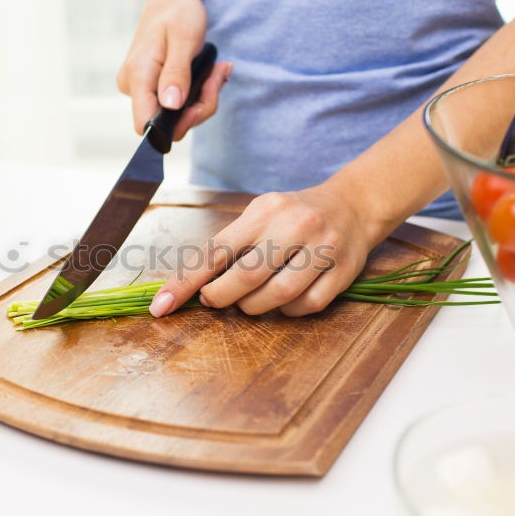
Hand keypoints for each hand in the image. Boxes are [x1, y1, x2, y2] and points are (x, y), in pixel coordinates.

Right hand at [117, 0, 231, 139]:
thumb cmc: (178, 11)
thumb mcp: (184, 39)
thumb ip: (176, 73)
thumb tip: (171, 105)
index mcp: (138, 75)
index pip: (144, 124)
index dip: (174, 126)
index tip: (200, 105)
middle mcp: (134, 86)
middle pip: (167, 123)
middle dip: (199, 107)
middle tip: (218, 76)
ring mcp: (143, 88)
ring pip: (177, 115)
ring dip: (204, 98)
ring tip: (218, 70)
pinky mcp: (153, 87)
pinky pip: (178, 104)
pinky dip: (199, 93)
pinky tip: (211, 73)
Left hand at [149, 185, 373, 317]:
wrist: (353, 204)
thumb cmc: (293, 215)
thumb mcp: (260, 216)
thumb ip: (231, 246)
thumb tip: (192, 286)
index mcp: (265, 211)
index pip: (215, 251)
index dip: (184, 283)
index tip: (161, 307)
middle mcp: (295, 225)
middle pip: (246, 277)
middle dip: (220, 297)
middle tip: (214, 300)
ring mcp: (323, 248)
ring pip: (277, 295)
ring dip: (254, 307)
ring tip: (249, 301)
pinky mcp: (344, 271)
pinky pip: (306, 305)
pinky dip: (288, 311)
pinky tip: (283, 301)